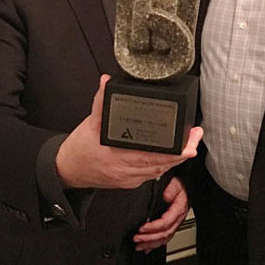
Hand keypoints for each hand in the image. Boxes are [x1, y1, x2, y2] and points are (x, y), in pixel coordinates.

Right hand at [56, 75, 202, 189]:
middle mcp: (127, 171)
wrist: (68, 170)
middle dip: (183, 151)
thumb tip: (107, 83)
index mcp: (118, 158)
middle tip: (196, 135)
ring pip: (160, 170)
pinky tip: (172, 153)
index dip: (174, 152)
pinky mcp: (131, 181)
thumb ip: (101, 102)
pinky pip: (152, 173)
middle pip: (163, 164)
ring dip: (176, 158)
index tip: (189, 143)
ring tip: (190, 141)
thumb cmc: (79, 149)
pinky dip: (164, 163)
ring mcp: (130, 179)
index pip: (154, 156)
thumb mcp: (90, 123)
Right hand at [114, 0, 204, 81]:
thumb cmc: (168, 73)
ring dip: (145, 28)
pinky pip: (123, 1)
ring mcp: (144, 20)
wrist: (146, 89)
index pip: (190, 0)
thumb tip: (152, 15)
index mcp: (183, 25)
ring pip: (144, 4)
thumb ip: (175, 30)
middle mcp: (164, 18)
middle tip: (162, 45)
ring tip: (147, 48)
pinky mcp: (125, 24)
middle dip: (165, 20)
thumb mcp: (182, 55)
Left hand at [133, 176, 188, 252]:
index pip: (166, 222)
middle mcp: (177, 219)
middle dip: (149, 238)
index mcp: (179, 210)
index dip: (153, 227)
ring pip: (164, 239)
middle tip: (136, 238)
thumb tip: (166, 196)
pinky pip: (164, 239)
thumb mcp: (176, 183)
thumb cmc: (179, 186)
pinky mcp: (171, 226)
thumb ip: (172, 188)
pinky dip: (154, 245)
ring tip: (138, 245)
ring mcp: (174, 224)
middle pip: (164, 234)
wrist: (184, 188)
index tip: (142, 227)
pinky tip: (147, 248)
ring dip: (150, 243)